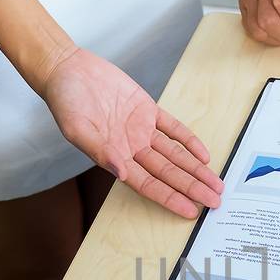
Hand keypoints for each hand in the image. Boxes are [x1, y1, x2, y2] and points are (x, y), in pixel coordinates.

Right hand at [41, 47, 223, 219]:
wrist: (67, 69)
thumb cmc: (64, 101)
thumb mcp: (77, 128)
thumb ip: (100, 151)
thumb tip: (120, 172)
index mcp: (114, 157)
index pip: (148, 184)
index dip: (170, 198)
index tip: (190, 210)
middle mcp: (131, 147)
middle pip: (168, 173)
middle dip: (191, 188)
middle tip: (214, 202)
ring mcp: (141, 129)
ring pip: (174, 155)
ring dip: (195, 170)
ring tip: (215, 184)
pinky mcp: (147, 109)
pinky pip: (173, 128)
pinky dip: (188, 141)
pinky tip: (203, 155)